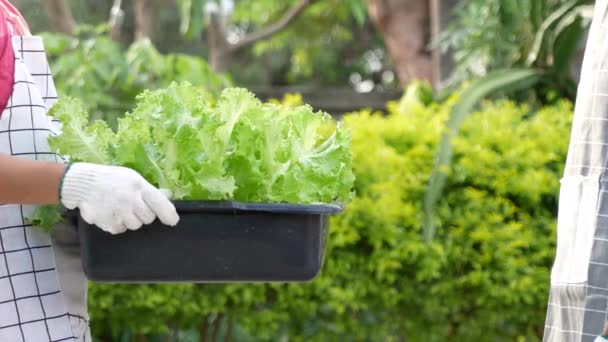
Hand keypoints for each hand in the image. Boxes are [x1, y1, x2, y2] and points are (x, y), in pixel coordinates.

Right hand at [60, 163, 178, 233]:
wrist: (83, 184)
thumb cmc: (111, 179)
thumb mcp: (132, 178)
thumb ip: (150, 190)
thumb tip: (168, 196)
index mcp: (139, 187)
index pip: (160, 204)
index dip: (169, 215)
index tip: (173, 221)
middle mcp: (130, 201)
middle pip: (149, 218)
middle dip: (145, 214)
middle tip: (134, 206)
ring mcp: (119, 213)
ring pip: (136, 225)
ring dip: (131, 220)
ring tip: (121, 208)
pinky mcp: (109, 224)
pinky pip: (122, 230)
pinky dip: (119, 224)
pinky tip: (112, 213)